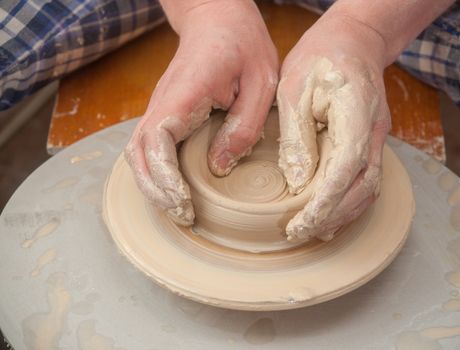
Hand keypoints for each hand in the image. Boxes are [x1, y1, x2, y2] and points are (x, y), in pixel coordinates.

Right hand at [125, 0, 277, 224]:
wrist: (218, 19)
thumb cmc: (242, 45)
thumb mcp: (260, 83)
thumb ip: (242, 126)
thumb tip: (220, 167)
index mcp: (185, 92)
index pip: (157, 139)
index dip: (164, 175)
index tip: (183, 200)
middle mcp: (162, 102)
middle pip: (137, 153)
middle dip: (156, 190)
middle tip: (183, 216)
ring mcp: (159, 108)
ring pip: (137, 153)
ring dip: (152, 185)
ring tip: (178, 210)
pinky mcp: (164, 113)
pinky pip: (148, 148)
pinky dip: (155, 173)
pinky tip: (174, 190)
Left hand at [277, 10, 390, 240]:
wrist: (354, 40)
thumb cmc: (321, 56)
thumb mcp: (294, 88)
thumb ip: (297, 136)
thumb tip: (296, 180)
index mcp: (357, 116)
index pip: (345, 171)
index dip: (324, 203)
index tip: (300, 224)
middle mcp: (375, 133)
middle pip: (362, 189)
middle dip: (331, 217)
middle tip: (298, 233)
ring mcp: (378, 139)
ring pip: (369, 190)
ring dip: (343, 215)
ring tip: (313, 232)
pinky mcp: (371, 143)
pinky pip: (366, 181)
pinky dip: (349, 203)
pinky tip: (330, 215)